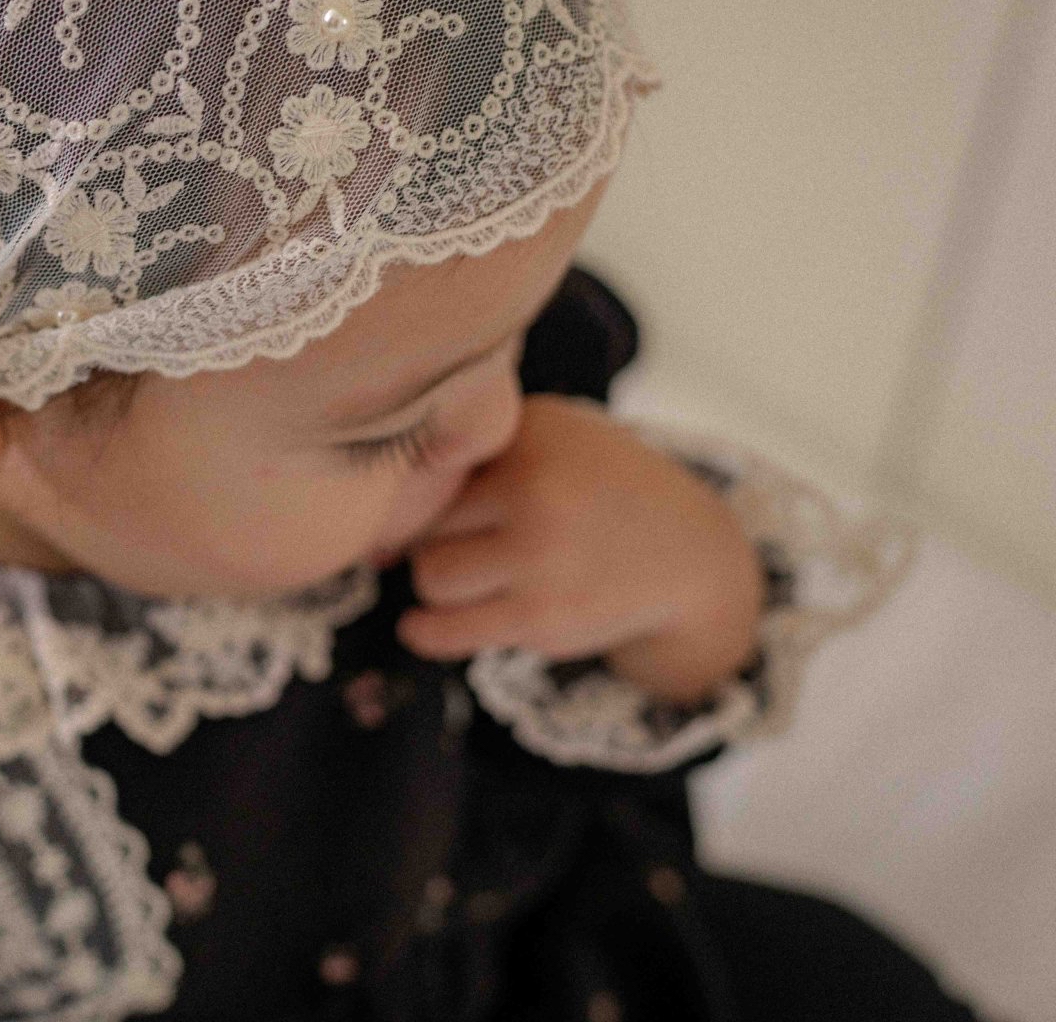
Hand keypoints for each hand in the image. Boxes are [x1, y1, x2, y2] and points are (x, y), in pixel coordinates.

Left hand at [393, 394, 765, 706]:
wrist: (686, 554)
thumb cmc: (595, 483)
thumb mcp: (549, 430)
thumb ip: (472, 439)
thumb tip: (373, 501)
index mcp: (533, 436)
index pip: (429, 461)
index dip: (420, 481)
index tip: (421, 491)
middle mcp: (539, 494)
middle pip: (421, 518)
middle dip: (424, 530)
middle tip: (451, 534)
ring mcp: (542, 561)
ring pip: (430, 574)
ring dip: (433, 576)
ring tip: (459, 568)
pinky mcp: (542, 621)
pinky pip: (448, 630)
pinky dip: (423, 630)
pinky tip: (417, 624)